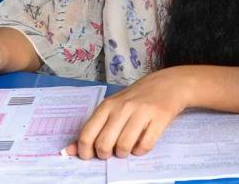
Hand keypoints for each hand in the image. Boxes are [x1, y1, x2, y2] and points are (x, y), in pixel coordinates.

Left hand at [63, 67, 192, 159]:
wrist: (169, 83)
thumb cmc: (136, 97)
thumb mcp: (112, 107)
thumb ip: (93, 127)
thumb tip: (69, 151)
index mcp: (107, 105)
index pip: (87, 135)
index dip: (85, 152)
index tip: (91, 155)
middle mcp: (122, 108)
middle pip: (104, 145)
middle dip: (106, 155)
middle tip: (112, 151)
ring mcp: (141, 112)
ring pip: (124, 147)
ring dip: (124, 154)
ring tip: (128, 147)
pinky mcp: (159, 118)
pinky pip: (145, 146)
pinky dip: (141, 150)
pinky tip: (142, 143)